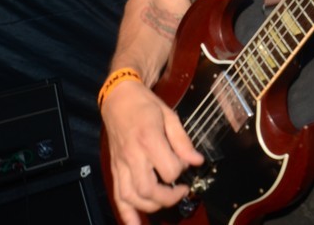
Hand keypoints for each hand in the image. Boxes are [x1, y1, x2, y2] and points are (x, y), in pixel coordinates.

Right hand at [101, 81, 202, 223]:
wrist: (119, 100)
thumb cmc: (146, 106)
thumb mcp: (170, 116)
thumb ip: (183, 141)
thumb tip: (197, 161)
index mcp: (149, 140)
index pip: (169, 169)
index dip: (182, 170)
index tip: (186, 163)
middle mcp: (133, 156)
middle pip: (149, 189)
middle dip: (169, 197)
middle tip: (182, 190)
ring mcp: (121, 165)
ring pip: (132, 197)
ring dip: (151, 206)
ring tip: (166, 200)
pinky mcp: (115, 170)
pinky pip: (117, 196)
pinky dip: (126, 214)